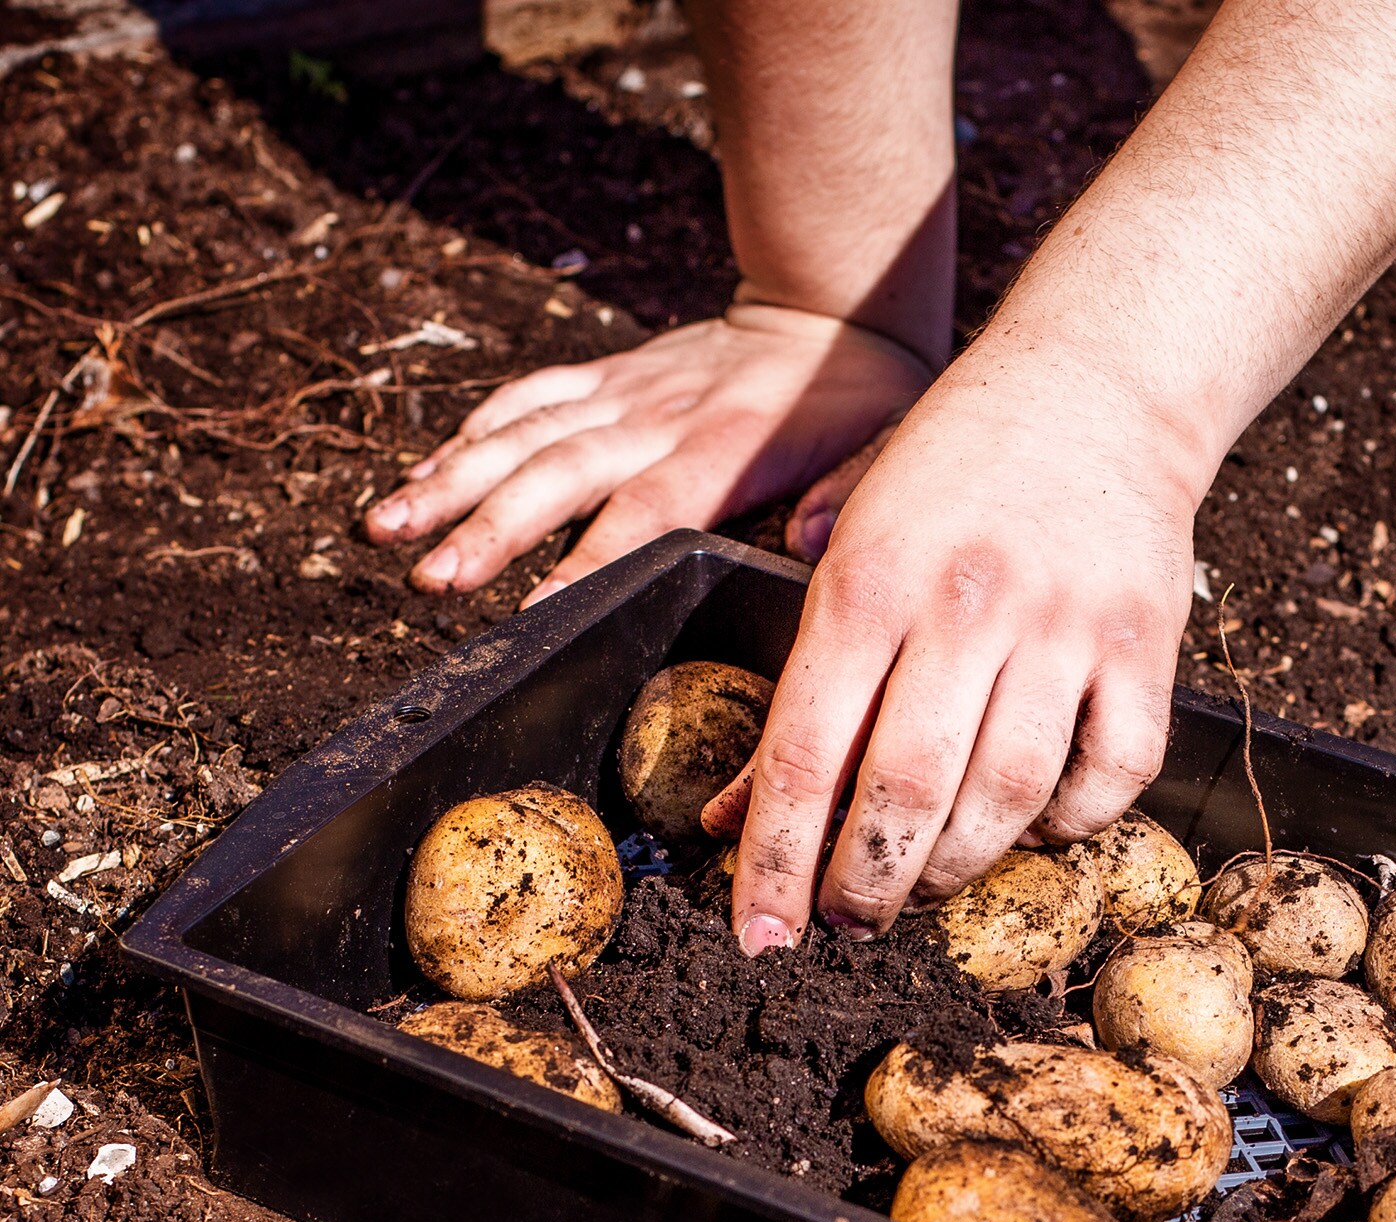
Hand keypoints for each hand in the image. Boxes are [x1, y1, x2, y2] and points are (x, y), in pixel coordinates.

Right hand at [361, 302, 932, 604]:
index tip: (531, 615)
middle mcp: (657, 416)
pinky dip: (472, 434)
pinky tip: (426, 474)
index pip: (642, 516)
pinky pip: (528, 399)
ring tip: (385, 528)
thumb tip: (816, 541)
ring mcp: (625, 392)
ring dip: (450, 482)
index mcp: (722, 449)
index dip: (584, 565)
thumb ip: (851, 496)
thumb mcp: (884, 448)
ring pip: (522, 434)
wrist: (832, 306)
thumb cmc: (861, 399)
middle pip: (556, 476)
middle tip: (428, 579)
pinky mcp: (608, 375)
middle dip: (485, 530)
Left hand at [701, 344, 1201, 950]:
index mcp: (871, 581)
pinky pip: (1112, 775)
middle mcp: (967, 607)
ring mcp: (1066, 628)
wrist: (1097, 384)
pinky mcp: (1145, 645)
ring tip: (923, 886)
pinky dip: (1069, 824)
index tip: (757, 937)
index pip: (808, 752)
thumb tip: (734, 815)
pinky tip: (1033, 825)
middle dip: (866, 886)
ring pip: (1008, 800)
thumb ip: (798, 687)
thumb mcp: (851, 552)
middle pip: (906, 795)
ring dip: (956, 870)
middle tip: (849, 922)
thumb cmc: (950, 474)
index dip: (776, 861)